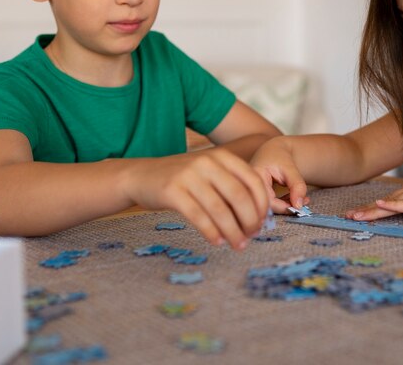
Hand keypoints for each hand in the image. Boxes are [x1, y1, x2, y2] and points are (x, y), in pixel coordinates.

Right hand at [120, 147, 267, 249]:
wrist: (140, 175)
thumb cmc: (182, 179)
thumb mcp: (209, 173)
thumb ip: (232, 186)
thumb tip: (260, 216)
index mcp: (222, 157)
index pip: (253, 180)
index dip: (262, 205)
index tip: (263, 223)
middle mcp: (207, 162)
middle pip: (239, 196)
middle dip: (250, 220)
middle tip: (251, 236)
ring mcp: (189, 175)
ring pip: (220, 209)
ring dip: (233, 232)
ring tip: (238, 245)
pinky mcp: (172, 191)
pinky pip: (198, 217)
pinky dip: (212, 232)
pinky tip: (217, 241)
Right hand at [249, 139, 309, 213]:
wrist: (272, 150)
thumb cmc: (279, 155)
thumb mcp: (290, 168)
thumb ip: (296, 185)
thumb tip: (299, 206)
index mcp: (254, 177)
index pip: (267, 201)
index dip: (284, 207)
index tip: (300, 206)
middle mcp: (250, 187)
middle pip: (266, 206)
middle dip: (287, 207)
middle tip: (305, 203)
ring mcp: (252, 192)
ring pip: (269, 207)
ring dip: (286, 206)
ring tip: (304, 200)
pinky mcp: (257, 195)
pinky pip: (270, 204)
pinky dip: (283, 203)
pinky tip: (294, 198)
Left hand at [345, 177, 402, 222]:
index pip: (393, 199)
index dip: (374, 207)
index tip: (358, 213)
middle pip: (388, 200)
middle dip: (367, 209)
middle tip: (348, 216)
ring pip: (393, 202)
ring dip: (373, 210)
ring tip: (355, 217)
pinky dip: (393, 206)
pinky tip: (379, 206)